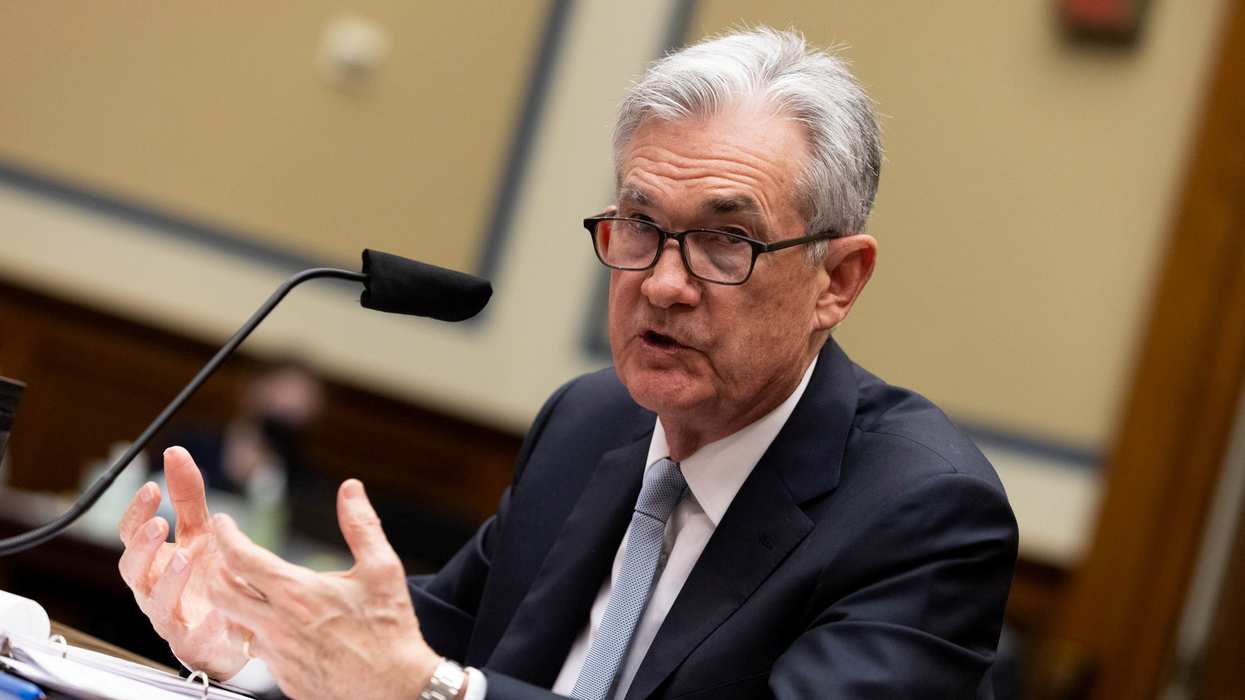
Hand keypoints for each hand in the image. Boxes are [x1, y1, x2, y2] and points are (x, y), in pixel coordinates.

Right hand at [117, 447, 250, 677]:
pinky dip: (204, 623)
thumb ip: (187, 495)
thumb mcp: (201, 530)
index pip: (131, 535)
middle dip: (143, 545)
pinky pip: (192, 635)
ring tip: (185, 558)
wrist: (229, 626)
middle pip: (132, 569)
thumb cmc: (207, 575)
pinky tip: (217, 612)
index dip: (136, 512)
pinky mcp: (191, 642)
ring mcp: (171, 616)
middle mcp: (154, 588)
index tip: (151, 488)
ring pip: (157, 602)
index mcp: (153, 560)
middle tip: (159, 523)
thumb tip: (175, 452)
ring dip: (168, 579)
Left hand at [208, 479, 442, 699]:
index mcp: (297, 593)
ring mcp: (276, 655)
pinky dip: (259, 631)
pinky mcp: (282, 678)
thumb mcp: (382, 569)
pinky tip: (279, 624)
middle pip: (220, 592)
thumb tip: (350, 490)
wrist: (395, 688)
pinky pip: (257, 650)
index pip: (241, 557)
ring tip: (249, 589)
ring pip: (235, 623)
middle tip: (225, 555)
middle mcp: (277, 625)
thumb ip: (361, 525)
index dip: (226, 535)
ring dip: (235, 603)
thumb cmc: (390, 630)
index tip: (224, 522)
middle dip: (215, 568)